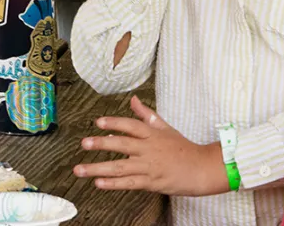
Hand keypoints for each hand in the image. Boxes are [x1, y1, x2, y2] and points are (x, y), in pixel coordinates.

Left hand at [72, 96, 229, 196]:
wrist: (204, 169)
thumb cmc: (183, 148)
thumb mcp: (166, 128)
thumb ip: (146, 114)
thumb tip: (133, 99)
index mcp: (152, 134)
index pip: (131, 125)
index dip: (114, 123)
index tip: (98, 122)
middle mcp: (149, 149)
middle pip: (122, 145)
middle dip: (101, 144)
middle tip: (84, 144)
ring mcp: (150, 166)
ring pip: (120, 167)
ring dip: (98, 168)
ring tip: (79, 169)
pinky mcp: (152, 182)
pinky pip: (129, 183)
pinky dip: (113, 183)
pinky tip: (98, 183)